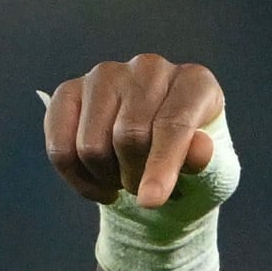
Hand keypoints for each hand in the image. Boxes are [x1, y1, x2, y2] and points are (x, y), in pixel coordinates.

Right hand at [42, 52, 227, 207]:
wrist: (158, 164)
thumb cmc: (191, 169)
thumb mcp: (212, 177)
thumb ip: (209, 165)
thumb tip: (200, 149)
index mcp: (195, 83)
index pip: (172, 124)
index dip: (161, 167)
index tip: (151, 202)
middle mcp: (150, 68)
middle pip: (129, 136)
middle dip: (134, 178)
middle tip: (144, 187)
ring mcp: (107, 74)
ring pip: (91, 145)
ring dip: (107, 178)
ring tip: (124, 179)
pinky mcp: (70, 91)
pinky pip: (59, 147)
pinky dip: (77, 179)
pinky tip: (98, 183)